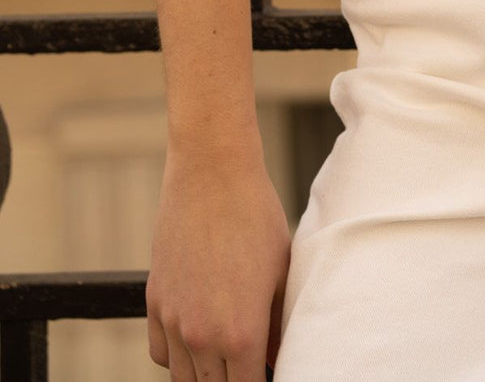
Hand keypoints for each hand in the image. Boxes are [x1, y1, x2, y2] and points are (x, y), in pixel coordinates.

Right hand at [145, 145, 292, 379]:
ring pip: (183, 378)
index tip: (267, 373)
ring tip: (225, 360)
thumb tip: (275, 358)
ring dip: (203, 375)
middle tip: (248, 365)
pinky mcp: (153, 301)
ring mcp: (173, 320)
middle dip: (232, 381)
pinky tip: (197, 343)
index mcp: (241, 334)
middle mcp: (201, 336)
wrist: (213, 174)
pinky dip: (177, 357)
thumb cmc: (256, 217)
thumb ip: (276, 327)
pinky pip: (161, 352)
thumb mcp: (280, 274)